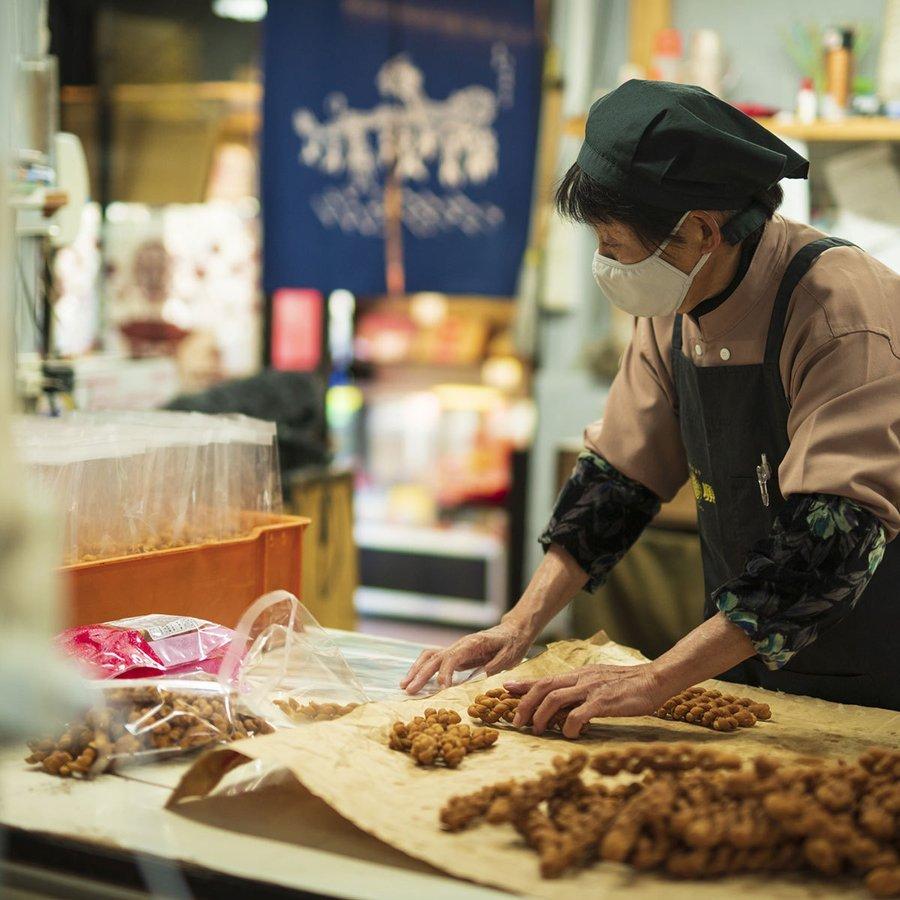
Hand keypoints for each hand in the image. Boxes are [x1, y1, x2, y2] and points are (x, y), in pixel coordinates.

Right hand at [400, 620, 534, 694]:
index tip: (441, 689)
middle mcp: (459, 644)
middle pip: (435, 658)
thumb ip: (495, 665)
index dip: (445, 673)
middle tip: (409, 690)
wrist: (512, 631)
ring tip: (404, 685)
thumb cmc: (512, 644)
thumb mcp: (509, 655)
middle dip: (421, 674)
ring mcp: (455, 649)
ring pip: (430, 657)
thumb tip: (482, 674)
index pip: (452, 657)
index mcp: (472, 644)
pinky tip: (415, 680)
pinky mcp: (455, 654)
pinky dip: (422, 668)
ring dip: (416, 670)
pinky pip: (434, 660)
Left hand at [504, 663, 672, 738]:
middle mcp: (581, 679)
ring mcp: (591, 689)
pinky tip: (570, 735)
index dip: (524, 684)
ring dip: (542, 715)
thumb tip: (564, 704)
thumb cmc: (629, 684)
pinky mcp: (604, 702)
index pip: (546, 678)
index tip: (505, 689)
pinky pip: (579, 714)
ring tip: (538, 730)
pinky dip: (569, 726)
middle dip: (525, 704)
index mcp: (579, 675)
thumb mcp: (599, 681)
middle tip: (517, 721)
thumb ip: (581, 689)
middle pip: (544, 687)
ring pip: (555, 699)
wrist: (655, 678)